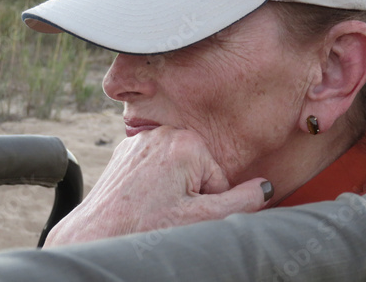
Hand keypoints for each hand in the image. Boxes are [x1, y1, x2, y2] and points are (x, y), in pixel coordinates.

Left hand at [44, 126, 270, 246]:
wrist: (99, 233)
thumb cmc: (148, 226)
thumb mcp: (205, 217)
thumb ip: (243, 200)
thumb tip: (266, 186)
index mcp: (187, 143)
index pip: (218, 177)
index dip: (208, 202)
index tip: (187, 212)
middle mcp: (162, 132)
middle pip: (197, 168)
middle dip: (191, 191)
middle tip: (169, 210)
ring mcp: (140, 140)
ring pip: (175, 166)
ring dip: (172, 186)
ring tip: (153, 205)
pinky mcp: (125, 150)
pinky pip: (153, 164)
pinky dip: (153, 181)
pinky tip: (141, 198)